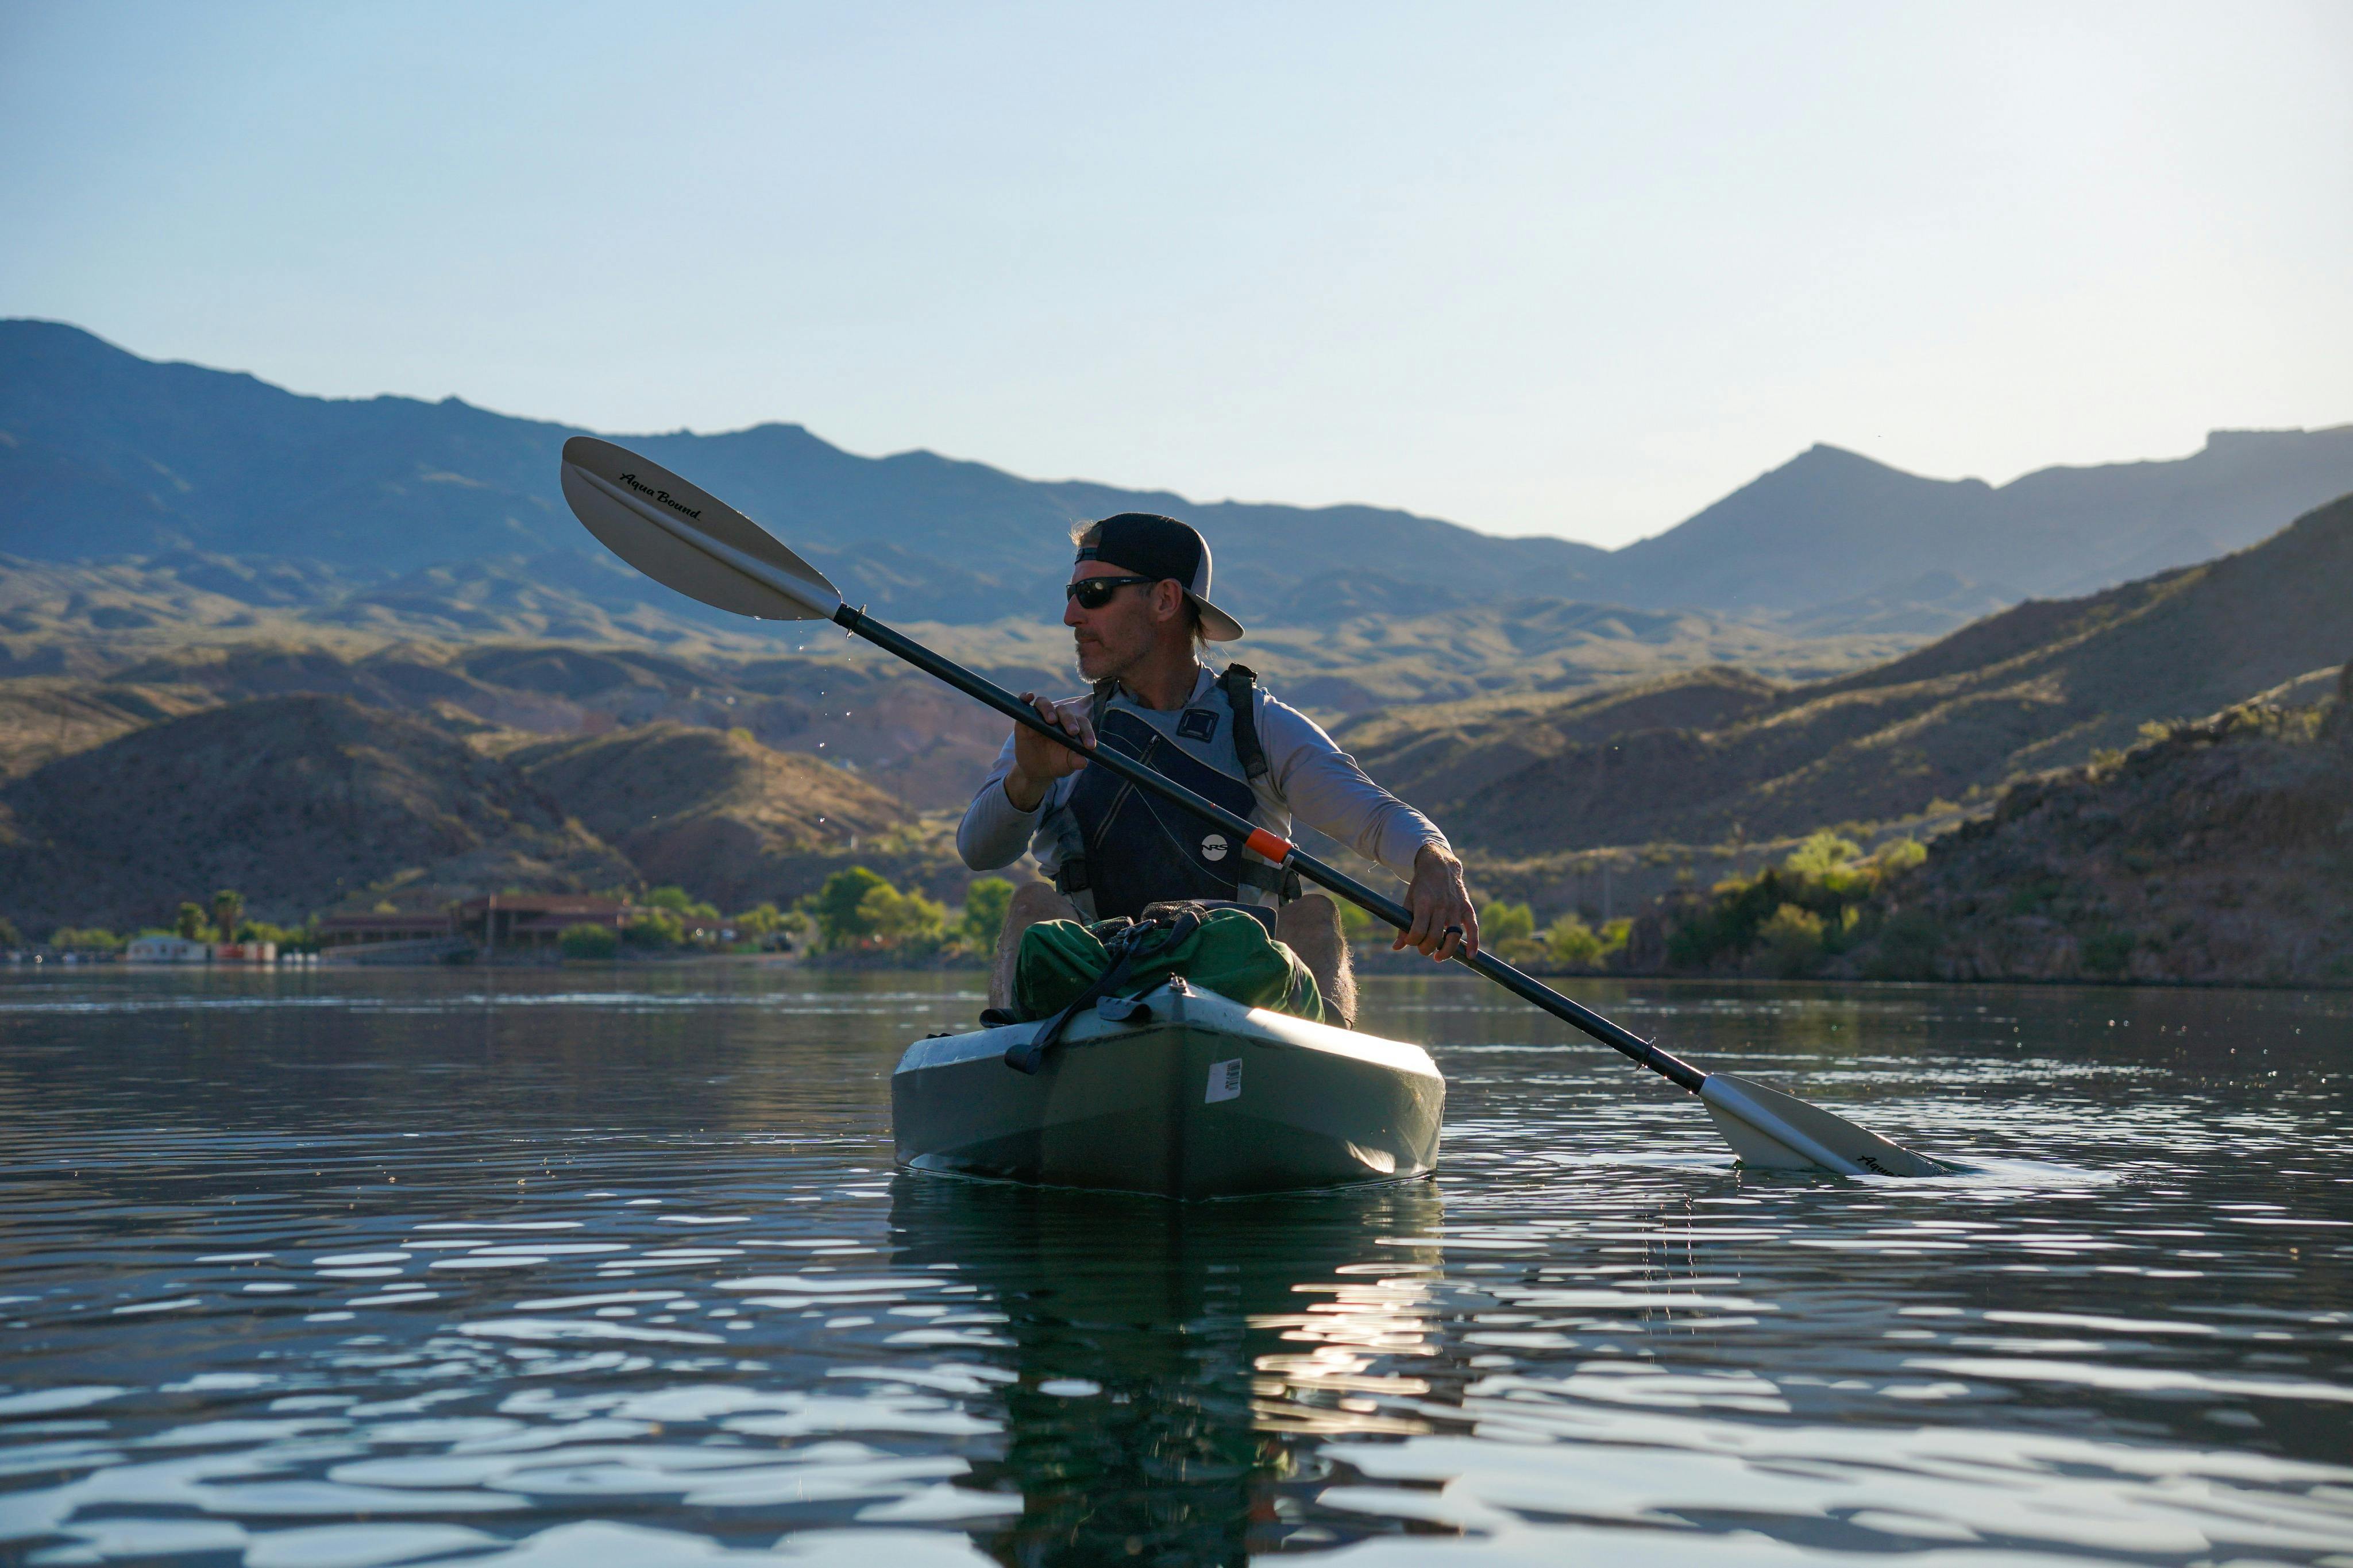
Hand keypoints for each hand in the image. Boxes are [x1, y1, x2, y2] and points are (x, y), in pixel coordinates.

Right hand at [1003, 692, 1094, 810]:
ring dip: (1048, 709)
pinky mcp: (1024, 719)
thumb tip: (1083, 762)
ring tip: (1051, 721)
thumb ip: (1075, 761)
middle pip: (1064, 711)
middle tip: (1073, 732)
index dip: (1087, 732)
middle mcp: (1057, 718)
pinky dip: (1025, 696)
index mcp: (1072, 726)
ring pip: (1044, 703)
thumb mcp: (1067, 765)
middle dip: (1069, 720)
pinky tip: (1028, 697)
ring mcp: (1040, 717)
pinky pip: (1024, 702)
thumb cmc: (1056, 764)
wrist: (1037, 771)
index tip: (1090, 746)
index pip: (1082, 723)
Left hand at [1394, 843, 1476, 961]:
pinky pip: (1473, 928)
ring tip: (1438, 957)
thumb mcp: (1408, 901)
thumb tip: (1397, 947)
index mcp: (1424, 903)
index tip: (1411, 941)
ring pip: (1454, 936)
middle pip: (1435, 936)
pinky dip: (1473, 943)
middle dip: (1426, 948)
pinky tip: (1470, 955)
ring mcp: (1455, 907)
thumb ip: (1403, 925)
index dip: (1412, 941)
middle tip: (1423, 949)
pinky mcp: (1467, 907)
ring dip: (1446, 951)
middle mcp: (1441, 906)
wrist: (1439, 866)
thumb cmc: (1421, 886)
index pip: (1418, 931)